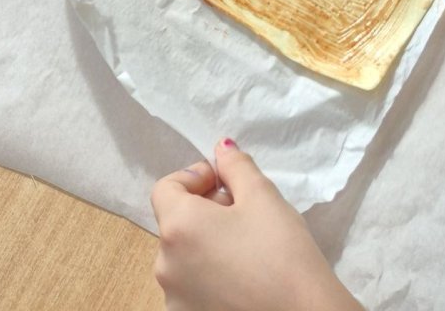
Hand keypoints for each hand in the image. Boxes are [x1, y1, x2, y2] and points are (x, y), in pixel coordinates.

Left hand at [151, 140, 360, 310]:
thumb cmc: (280, 250)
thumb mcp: (262, 195)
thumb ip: (236, 166)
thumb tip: (221, 149)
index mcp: (178, 227)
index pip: (166, 188)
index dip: (194, 177)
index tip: (225, 183)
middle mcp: (164, 265)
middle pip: (175, 223)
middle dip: (204, 210)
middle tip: (242, 212)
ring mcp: (174, 300)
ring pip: (183, 257)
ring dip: (205, 243)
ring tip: (246, 246)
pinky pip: (191, 287)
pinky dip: (208, 275)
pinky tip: (242, 278)